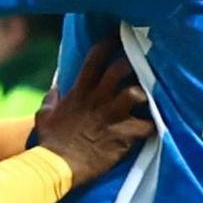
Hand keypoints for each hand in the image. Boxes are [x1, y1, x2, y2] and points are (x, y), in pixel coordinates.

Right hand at [32, 42, 152, 185]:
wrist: (57, 168)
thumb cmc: (51, 144)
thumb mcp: (44, 117)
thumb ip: (50, 101)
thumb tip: (54, 90)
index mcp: (80, 93)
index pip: (94, 60)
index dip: (108, 44)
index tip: (119, 35)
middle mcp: (97, 100)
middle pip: (120, 70)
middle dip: (134, 62)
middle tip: (147, 61)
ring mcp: (111, 117)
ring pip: (136, 93)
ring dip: (147, 93)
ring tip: (154, 96)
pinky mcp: (123, 135)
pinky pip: (146, 125)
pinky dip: (154, 125)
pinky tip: (158, 125)